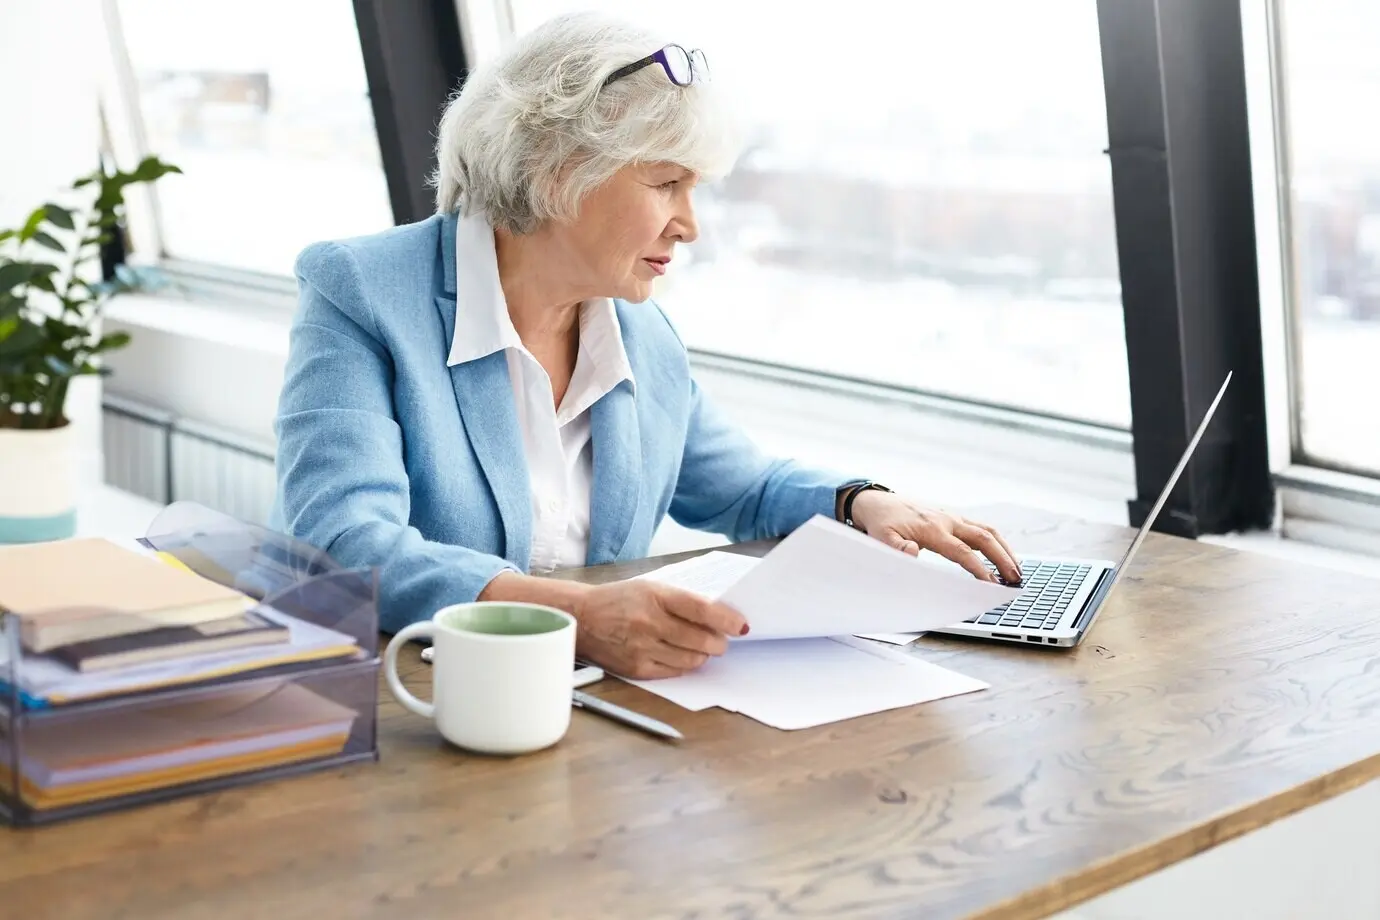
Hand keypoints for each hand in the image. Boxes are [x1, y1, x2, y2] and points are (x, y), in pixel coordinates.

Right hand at [569, 580, 748, 679]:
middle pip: (700, 640)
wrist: (581, 618)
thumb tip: (719, 618)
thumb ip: (681, 601)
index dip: (726, 619)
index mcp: (655, 596)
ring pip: (691, 659)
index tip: (742, 625)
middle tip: (722, 641)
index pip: (701, 609)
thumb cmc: (619, 600)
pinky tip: (682, 655)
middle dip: (719, 643)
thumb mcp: (650, 588)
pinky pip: (674, 671)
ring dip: (704, 655)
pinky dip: (685, 664)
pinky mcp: (637, 669)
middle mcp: (649, 622)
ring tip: (703, 647)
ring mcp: (642, 648)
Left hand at [848, 490, 1021, 583]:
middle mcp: (947, 520)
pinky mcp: (953, 516)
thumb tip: (913, 553)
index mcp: (932, 529)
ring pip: (987, 530)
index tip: (992, 585)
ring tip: (1016, 569)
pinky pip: (981, 527)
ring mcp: (952, 516)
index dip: (980, 569)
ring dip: (1005, 549)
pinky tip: (1002, 554)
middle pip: (984, 538)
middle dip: (1003, 559)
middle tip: (1016, 579)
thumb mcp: (881, 539)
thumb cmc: (881, 523)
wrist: (877, 501)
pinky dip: (996, 541)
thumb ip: (896, 549)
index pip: (962, 552)